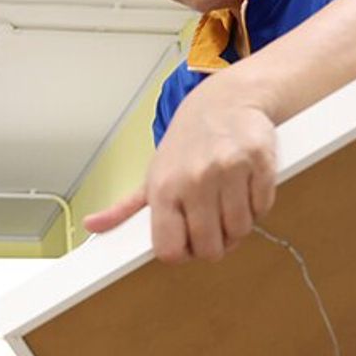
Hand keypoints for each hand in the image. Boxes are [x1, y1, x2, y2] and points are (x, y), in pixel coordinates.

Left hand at [84, 86, 278, 263]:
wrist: (224, 102)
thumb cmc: (186, 145)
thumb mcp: (152, 175)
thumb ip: (124, 208)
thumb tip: (93, 226)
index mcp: (164, 189)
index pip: (170, 249)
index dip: (182, 254)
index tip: (187, 244)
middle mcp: (194, 180)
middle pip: (209, 247)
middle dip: (214, 246)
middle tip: (214, 229)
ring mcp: (228, 170)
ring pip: (240, 230)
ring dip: (238, 227)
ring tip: (229, 206)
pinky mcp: (259, 161)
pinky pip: (262, 208)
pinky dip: (257, 207)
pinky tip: (246, 190)